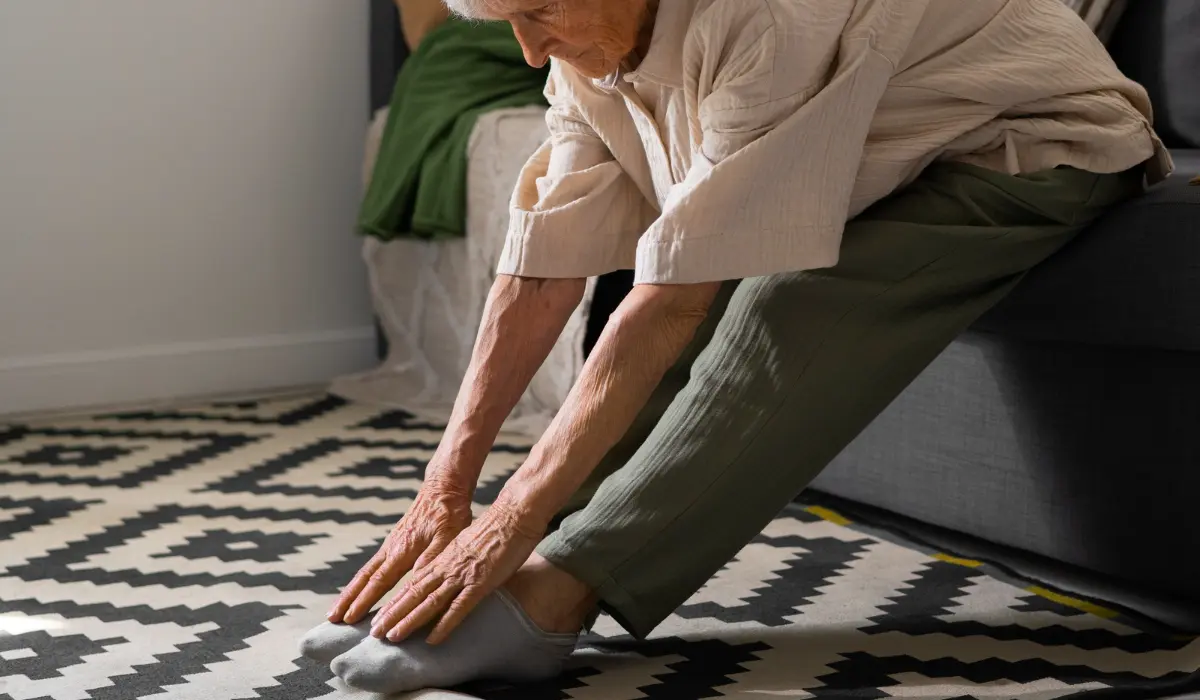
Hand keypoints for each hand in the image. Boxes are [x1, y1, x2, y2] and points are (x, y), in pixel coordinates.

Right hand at [328, 478, 473, 624]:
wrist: (443, 488)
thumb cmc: (449, 513)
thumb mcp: (447, 538)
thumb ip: (431, 560)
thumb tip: (414, 584)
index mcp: (403, 550)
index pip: (379, 581)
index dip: (364, 601)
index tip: (350, 619)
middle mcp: (391, 548)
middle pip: (364, 578)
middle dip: (348, 599)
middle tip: (332, 619)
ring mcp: (391, 544)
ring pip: (366, 571)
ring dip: (352, 591)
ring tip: (339, 608)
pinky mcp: (395, 541)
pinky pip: (374, 564)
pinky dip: (363, 580)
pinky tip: (362, 588)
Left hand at [370, 495, 543, 643]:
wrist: (513, 515)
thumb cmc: (496, 529)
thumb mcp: (467, 544)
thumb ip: (455, 560)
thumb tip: (450, 573)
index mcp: (443, 557)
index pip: (413, 583)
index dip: (396, 601)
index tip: (381, 616)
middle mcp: (447, 567)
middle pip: (413, 593)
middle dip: (392, 614)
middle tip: (375, 632)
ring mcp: (462, 575)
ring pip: (429, 601)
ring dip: (409, 620)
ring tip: (392, 636)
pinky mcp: (479, 582)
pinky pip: (458, 607)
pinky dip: (444, 624)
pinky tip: (432, 639)